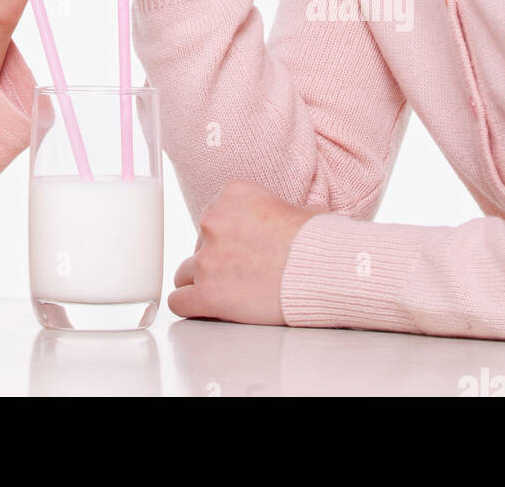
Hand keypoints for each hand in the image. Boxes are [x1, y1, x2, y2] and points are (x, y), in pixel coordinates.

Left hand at [168, 180, 323, 324]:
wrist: (325, 270)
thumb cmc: (319, 242)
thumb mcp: (296, 209)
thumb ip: (279, 211)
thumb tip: (293, 218)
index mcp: (232, 194)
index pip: (212, 218)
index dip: (228, 239)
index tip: (244, 252)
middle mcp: (212, 221)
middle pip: (198, 246)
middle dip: (216, 261)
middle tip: (241, 276)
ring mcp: (208, 258)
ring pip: (184, 274)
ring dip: (202, 283)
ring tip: (226, 294)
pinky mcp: (208, 293)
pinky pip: (179, 301)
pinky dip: (190, 306)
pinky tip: (204, 309)